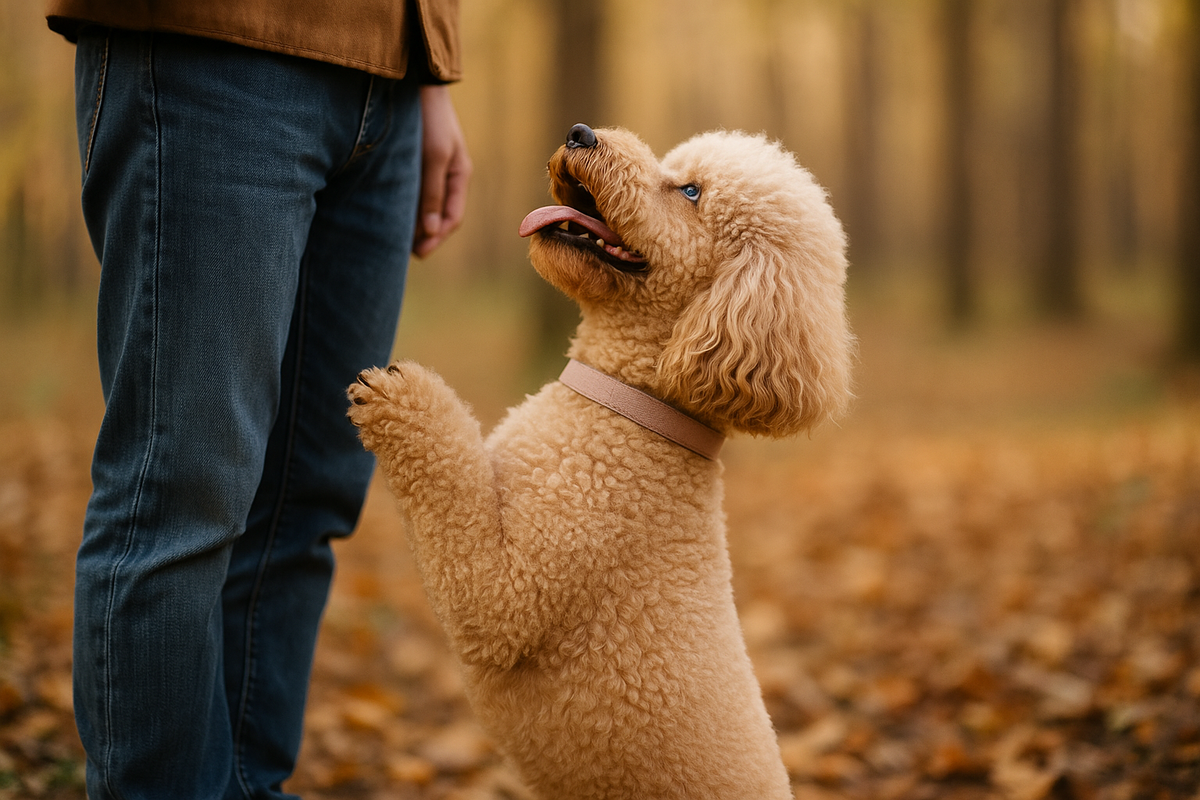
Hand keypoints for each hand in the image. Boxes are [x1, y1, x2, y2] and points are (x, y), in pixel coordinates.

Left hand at [412, 85, 470, 257]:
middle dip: (424, 235)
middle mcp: (448, 173)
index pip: (452, 217)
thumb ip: (432, 193)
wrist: (416, 80)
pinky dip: (406, 204)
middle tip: (404, 252)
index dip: (436, 238)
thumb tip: (432, 232)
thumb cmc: (429, 117)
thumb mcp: (433, 156)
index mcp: (459, 175)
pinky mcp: (417, 158)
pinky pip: (414, 189)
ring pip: (426, 203)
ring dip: (414, 221)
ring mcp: (433, 166)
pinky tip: (390, 210)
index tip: (418, 253)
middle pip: (439, 214)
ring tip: (395, 237)